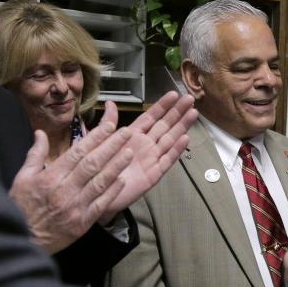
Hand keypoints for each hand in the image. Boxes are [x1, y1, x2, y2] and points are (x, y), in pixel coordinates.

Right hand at [9, 105, 135, 253]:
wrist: (23, 239)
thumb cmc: (21, 207)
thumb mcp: (22, 178)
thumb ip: (35, 155)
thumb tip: (40, 133)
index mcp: (50, 177)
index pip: (77, 153)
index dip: (95, 138)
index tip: (109, 127)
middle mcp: (65, 190)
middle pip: (92, 164)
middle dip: (111, 146)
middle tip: (126, 133)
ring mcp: (76, 206)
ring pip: (100, 182)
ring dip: (116, 166)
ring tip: (129, 152)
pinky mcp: (83, 222)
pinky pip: (101, 204)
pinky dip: (112, 191)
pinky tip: (122, 180)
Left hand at [97, 92, 196, 222]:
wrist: (94, 193)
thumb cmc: (96, 168)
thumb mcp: (98, 142)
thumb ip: (107, 124)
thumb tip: (109, 103)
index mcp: (132, 136)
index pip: (150, 117)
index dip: (162, 105)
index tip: (174, 94)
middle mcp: (144, 145)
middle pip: (165, 125)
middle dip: (177, 112)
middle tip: (190, 98)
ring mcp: (150, 159)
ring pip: (170, 139)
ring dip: (181, 127)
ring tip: (193, 114)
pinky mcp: (153, 174)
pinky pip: (167, 160)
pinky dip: (177, 150)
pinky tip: (185, 139)